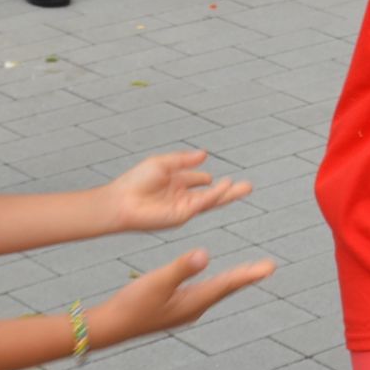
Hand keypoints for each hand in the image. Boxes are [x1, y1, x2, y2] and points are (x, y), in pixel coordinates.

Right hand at [92, 248, 276, 345]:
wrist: (110, 327)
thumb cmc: (131, 304)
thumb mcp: (156, 282)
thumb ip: (181, 268)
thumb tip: (205, 254)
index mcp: (193, 302)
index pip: (227, 284)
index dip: (248, 273)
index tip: (270, 267)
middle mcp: (194, 309)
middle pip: (226, 289)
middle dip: (246, 277)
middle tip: (268, 268)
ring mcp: (184, 311)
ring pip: (216, 292)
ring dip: (233, 281)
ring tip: (249, 273)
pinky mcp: (174, 309)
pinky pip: (203, 293)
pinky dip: (216, 285)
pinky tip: (214, 284)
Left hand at [101, 147, 252, 231]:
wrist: (121, 202)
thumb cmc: (135, 182)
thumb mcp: (161, 163)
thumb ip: (183, 160)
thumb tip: (204, 155)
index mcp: (175, 182)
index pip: (196, 180)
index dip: (203, 177)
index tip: (209, 177)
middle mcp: (181, 195)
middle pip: (211, 192)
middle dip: (229, 189)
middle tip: (248, 186)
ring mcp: (183, 206)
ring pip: (212, 200)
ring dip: (229, 193)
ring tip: (246, 187)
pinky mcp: (182, 215)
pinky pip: (203, 203)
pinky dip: (216, 195)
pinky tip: (226, 187)